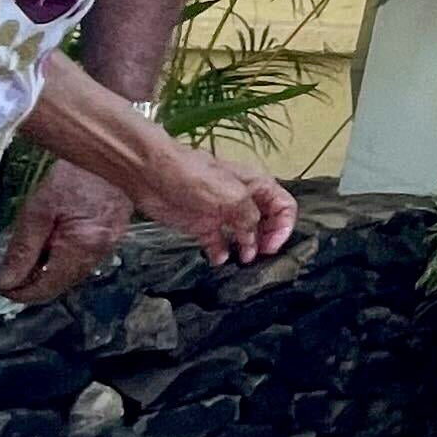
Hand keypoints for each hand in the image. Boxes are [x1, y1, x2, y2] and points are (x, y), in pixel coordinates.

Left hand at [0, 161, 134, 304]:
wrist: (111, 153)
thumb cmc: (73, 176)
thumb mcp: (38, 210)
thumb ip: (22, 249)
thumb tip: (5, 282)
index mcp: (81, 248)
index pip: (46, 289)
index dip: (21, 293)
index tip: (0, 286)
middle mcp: (99, 254)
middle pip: (60, 285)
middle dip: (33, 283)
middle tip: (10, 270)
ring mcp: (110, 246)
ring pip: (72, 274)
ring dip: (48, 271)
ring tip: (29, 253)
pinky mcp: (113, 236)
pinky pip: (84, 259)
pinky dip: (64, 258)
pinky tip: (52, 242)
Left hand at [139, 145, 296, 266]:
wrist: (152, 175)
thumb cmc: (195, 178)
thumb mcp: (232, 195)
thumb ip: (249, 218)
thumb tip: (252, 239)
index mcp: (255, 186)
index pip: (284, 206)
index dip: (284, 227)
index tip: (271, 246)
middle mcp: (242, 200)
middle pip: (267, 222)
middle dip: (268, 240)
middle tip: (260, 256)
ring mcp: (221, 213)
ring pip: (244, 235)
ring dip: (247, 249)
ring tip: (242, 260)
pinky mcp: (201, 225)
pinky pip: (218, 243)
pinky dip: (221, 253)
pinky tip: (218, 259)